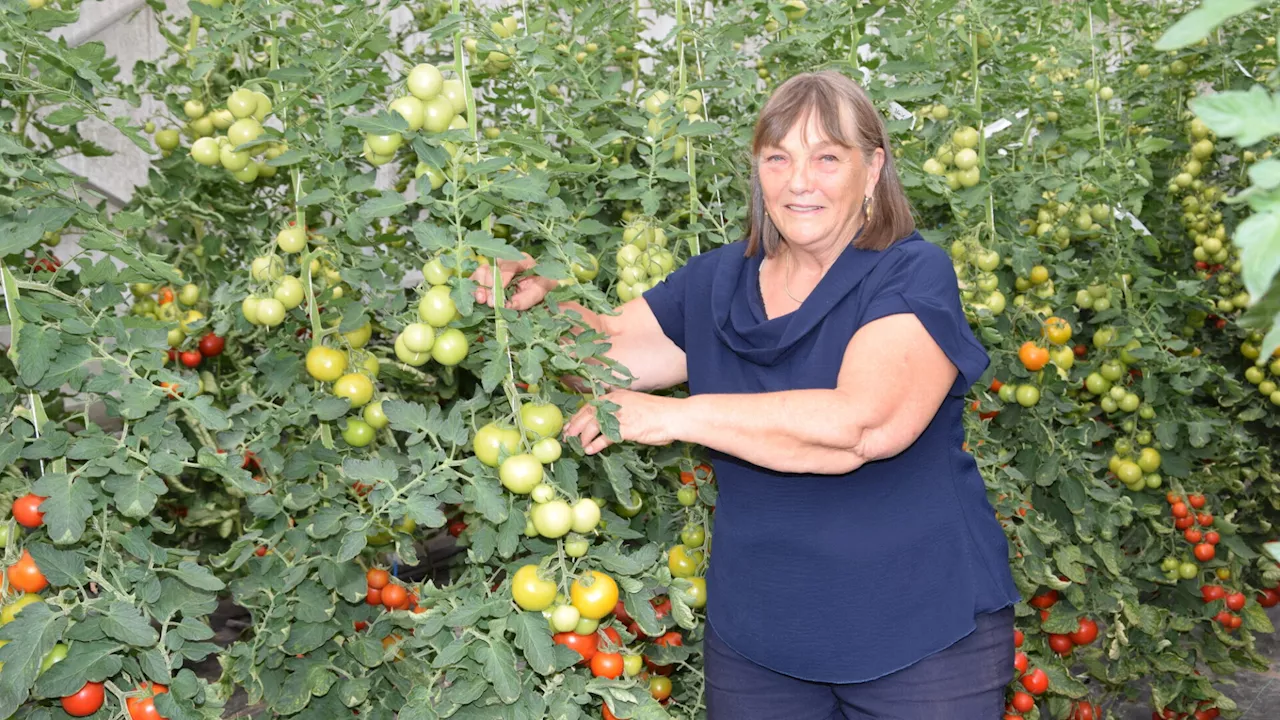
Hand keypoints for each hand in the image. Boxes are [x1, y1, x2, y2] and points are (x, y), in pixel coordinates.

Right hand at [471, 253, 558, 310]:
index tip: (497, 298)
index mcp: (522, 260)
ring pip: (482, 270)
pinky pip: (477, 276)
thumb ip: (527, 299)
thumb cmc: (541, 286)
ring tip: (481, 300)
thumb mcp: (540, 292)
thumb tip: (508, 306)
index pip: (508, 267)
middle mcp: (507, 259)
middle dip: (489, 285)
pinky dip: (475, 286)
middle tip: (489, 302)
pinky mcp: (488, 272)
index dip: (501, 281)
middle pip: (492, 267)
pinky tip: (475, 296)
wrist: (540, 285)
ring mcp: (496, 265)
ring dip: (479, 285)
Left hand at [563, 389, 682, 454]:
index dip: (577, 416)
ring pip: (592, 426)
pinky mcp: (626, 428)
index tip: (569, 426)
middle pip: (587, 414)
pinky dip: (595, 445)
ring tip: (580, 446)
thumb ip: (619, 412)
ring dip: (583, 437)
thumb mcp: (634, 406)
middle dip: (574, 426)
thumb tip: (606, 423)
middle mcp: (615, 403)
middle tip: (567, 437)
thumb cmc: (657, 413)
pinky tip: (591, 450)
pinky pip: (604, 438)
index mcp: (616, 396)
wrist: (674, 416)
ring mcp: (620, 415)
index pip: (590, 406)